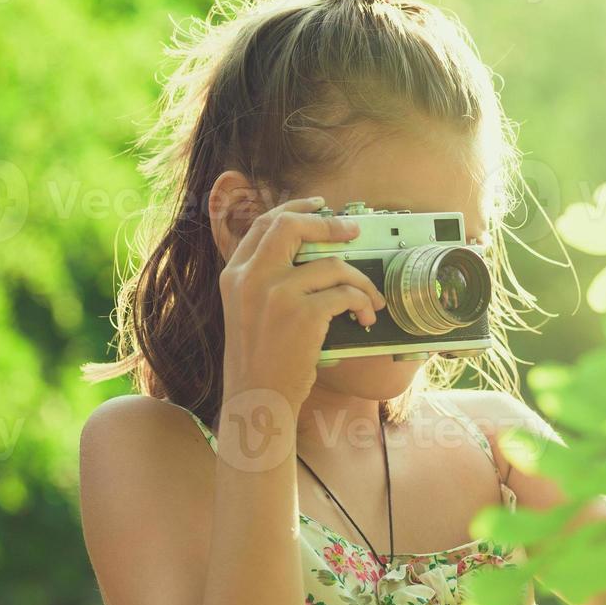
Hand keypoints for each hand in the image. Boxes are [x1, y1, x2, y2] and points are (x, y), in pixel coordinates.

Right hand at [218, 197, 386, 410]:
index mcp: (234, 274)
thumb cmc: (260, 360)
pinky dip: (362, 303)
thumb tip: (310, 256)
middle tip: (353, 232)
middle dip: (328, 224)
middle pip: (291, 227)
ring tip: (371, 300)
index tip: (320, 206)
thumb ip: (266, 280)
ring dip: (360, 280)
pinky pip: (345, 294)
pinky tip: (365, 317)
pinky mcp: (302, 315)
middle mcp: (250, 278)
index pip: (263, 224)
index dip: (295, 209)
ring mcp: (276, 295)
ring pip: (331, 265)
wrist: (257, 398)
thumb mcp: (248, 310)